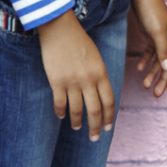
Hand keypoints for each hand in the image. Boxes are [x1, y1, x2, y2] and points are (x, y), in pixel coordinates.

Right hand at [36, 9, 113, 142]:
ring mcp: (72, 82)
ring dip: (78, 122)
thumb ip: (99, 75)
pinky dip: (61, 112)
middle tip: (95, 137)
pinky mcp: (56, 82)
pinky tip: (61, 116)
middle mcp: (88, 80)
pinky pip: (60, 103)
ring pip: (77, 110)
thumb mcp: (96, 57)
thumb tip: (100, 94)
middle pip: (95, 110)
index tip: (109, 127)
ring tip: (77, 128)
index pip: (109, 101)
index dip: (110, 117)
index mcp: (101, 73)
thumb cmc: (79, 41)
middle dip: (96, 126)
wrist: (60, 28)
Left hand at [128, 0, 166, 97]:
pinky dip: (146, 61)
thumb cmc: (150, 9)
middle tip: (156, 94)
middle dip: (163, 80)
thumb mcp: (156, 32)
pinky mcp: (151, 34)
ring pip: (159, 60)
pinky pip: (151, 52)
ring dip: (154, 72)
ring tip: (145, 85)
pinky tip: (140, 68)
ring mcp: (161, 37)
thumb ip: (163, 51)